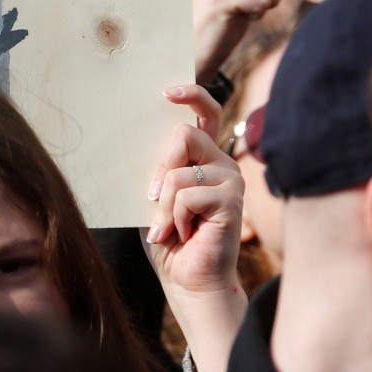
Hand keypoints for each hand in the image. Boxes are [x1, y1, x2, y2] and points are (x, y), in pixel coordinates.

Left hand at [145, 86, 248, 371]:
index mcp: (204, 157)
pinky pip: (187, 195)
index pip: (205, 112)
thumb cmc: (168, 238)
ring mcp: (230, 181)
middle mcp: (222, 162)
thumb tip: (139, 137)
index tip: (167, 91)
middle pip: (184, 133)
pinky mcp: (232, 202)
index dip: (191, 95)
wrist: (187, 280)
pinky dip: (173, 218)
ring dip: (164, 202)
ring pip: (179, 171)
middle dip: (161, 164)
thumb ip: (157, 168)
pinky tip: (181, 234)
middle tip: (151, 194)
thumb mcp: (155, 196)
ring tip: (169, 226)